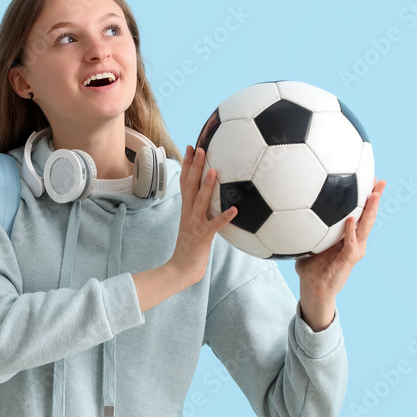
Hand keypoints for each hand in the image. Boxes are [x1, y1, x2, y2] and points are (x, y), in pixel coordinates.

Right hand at [167, 145, 237, 285]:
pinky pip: (215, 225)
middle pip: (190, 186)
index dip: (188, 165)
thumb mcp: (193, 224)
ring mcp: (195, 224)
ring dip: (207, 186)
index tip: (191, 147)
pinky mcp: (203, 237)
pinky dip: (225, 217)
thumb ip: (201, 210)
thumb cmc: (190, 248)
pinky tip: (235, 209)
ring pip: (201, 201)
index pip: (185, 182)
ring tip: (215, 170)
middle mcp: (188, 213)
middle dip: (195, 167)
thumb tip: (214, 198)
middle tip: (200, 148)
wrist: (181, 268)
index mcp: (186, 209)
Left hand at [295, 180, 386, 300]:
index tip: (369, 178)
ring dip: (371, 210)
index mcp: (347, 236)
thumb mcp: (307, 243)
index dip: (365, 197)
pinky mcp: (349, 260)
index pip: (359, 212)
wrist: (313, 289)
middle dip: (375, 198)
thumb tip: (290, 210)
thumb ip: (304, 228)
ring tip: (375, 194)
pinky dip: (351, 231)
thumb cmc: (310, 267)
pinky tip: (351, 219)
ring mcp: (354, 250)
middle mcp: (355, 241)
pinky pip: (351, 243)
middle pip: (369, 216)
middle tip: (381, 181)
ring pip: (366, 227)